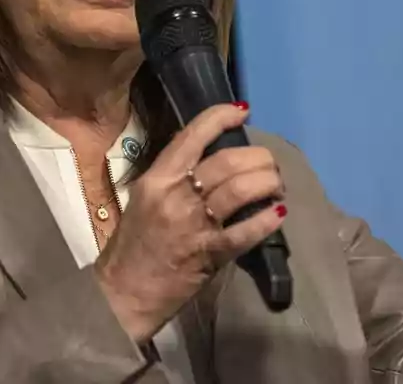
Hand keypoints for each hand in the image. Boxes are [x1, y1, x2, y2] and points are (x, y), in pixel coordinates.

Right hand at [94, 103, 285, 342]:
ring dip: (268, 183)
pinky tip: (277, 213)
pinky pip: (246, 231)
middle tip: (269, 164)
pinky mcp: (210, 254)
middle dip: (258, 158)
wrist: (125, 291)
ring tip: (276, 186)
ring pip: (241, 190)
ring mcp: (194, 225)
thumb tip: (205, 150)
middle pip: (227, 162)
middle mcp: (176, 196)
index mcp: (157, 179)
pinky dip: (267, 220)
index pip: (192, 136)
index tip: (242, 111)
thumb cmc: (134, 242)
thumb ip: (173, 174)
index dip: (220, 117)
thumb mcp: (145, 196)